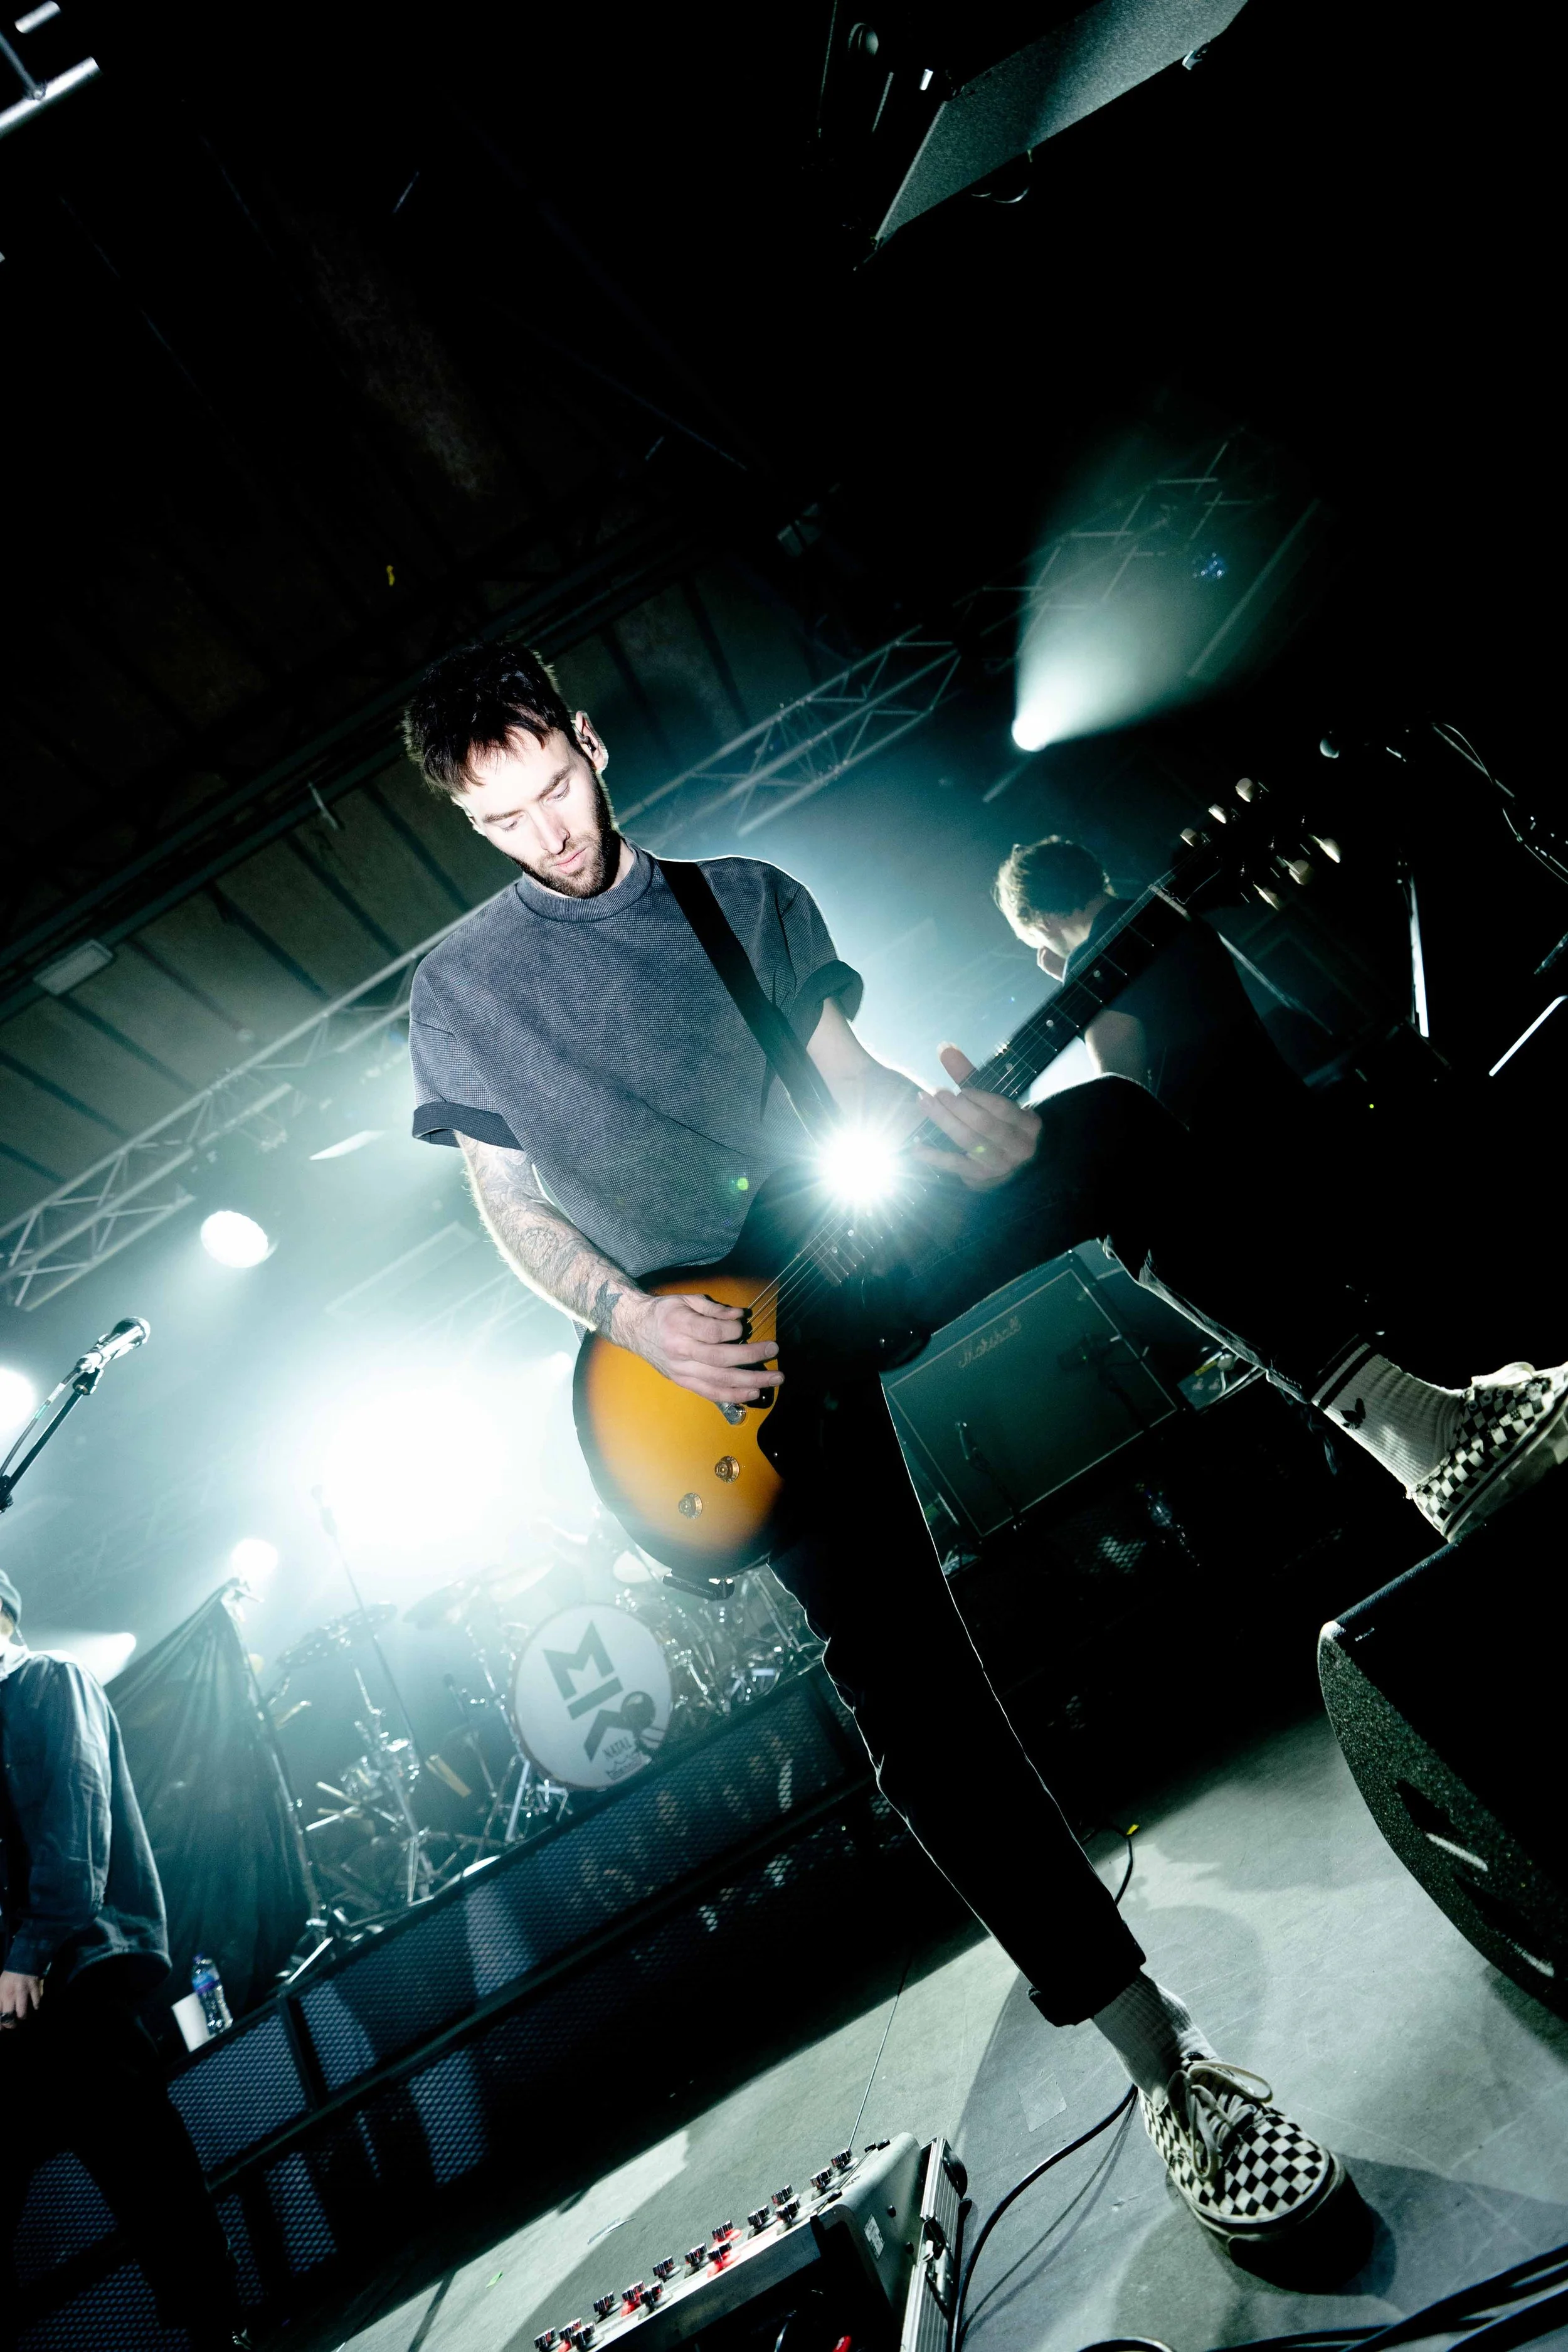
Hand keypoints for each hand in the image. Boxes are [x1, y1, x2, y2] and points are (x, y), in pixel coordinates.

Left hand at [0, 1970, 43, 2027]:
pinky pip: (36, 2002)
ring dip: (22, 2016)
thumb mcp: (0, 1986)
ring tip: (23, 2015)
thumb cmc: (10, 1976)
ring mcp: (23, 1991)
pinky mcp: (34, 1987)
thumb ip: (0, 1999)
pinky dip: (36, 2006)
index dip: (0, 2023)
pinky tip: (35, 2006)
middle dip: (11, 2024)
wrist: (24, 1960)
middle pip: (8, 2017)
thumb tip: (1, 2014)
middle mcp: (10, 1993)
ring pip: (22, 2013)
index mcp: (1, 1993)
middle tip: (13, 2024)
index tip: (2, 2027)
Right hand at [619, 1292, 782, 1404]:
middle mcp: (680, 1351)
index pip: (711, 1333)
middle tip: (774, 1350)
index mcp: (679, 1326)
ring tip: (773, 1379)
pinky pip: (710, 1393)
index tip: (744, 1327)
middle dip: (751, 1357)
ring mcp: (681, 1370)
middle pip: (720, 1359)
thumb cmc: (665, 1312)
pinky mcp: (682, 1382)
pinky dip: (733, 1395)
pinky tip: (752, 1393)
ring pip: (718, 1380)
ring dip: (749, 1381)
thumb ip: (714, 1308)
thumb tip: (740, 1316)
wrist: (635, 1329)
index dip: (732, 1331)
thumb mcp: (686, 1300)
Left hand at [910, 1044, 1040, 1190]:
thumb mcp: (994, 1098)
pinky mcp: (981, 1178)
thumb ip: (970, 1075)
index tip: (959, 1089)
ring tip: (925, 1104)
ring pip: (968, 1142)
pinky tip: (916, 1147)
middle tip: (936, 1093)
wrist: (1017, 1162)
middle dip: (957, 1107)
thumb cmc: (1002, 1122)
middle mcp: (1018, 1147)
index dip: (979, 1097)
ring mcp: (1000, 1165)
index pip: (1003, 1108)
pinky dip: (935, 1157)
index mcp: (1029, 1124)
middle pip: (984, 1125)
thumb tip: (944, 1049)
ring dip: (944, 1122)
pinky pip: (955, 1166)